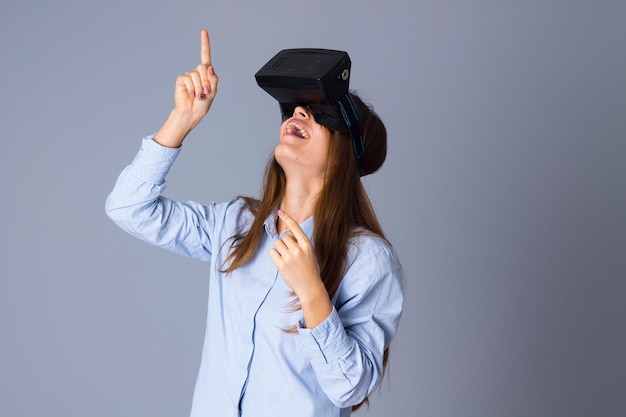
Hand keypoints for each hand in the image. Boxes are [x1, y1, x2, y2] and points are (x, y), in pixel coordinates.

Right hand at [155, 29, 218, 146]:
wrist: (192, 113)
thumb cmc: (202, 104)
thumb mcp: (213, 92)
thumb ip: (213, 79)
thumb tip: (209, 67)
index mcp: (206, 73)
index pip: (205, 55)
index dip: (204, 43)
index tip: (203, 31)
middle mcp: (197, 72)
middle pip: (203, 67)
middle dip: (206, 80)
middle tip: (205, 92)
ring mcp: (189, 75)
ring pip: (197, 75)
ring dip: (200, 87)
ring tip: (198, 95)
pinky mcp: (181, 79)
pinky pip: (189, 79)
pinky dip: (193, 88)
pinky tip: (192, 94)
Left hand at [269, 210, 323, 299]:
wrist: (310, 287)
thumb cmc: (310, 269)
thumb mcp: (309, 253)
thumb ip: (299, 243)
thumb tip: (286, 234)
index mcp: (306, 244)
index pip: (295, 228)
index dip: (287, 218)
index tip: (280, 211)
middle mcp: (298, 249)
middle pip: (283, 237)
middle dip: (284, 243)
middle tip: (290, 254)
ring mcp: (289, 257)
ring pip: (277, 244)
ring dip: (279, 249)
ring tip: (286, 259)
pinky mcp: (281, 265)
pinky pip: (272, 252)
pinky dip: (274, 255)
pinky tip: (281, 262)